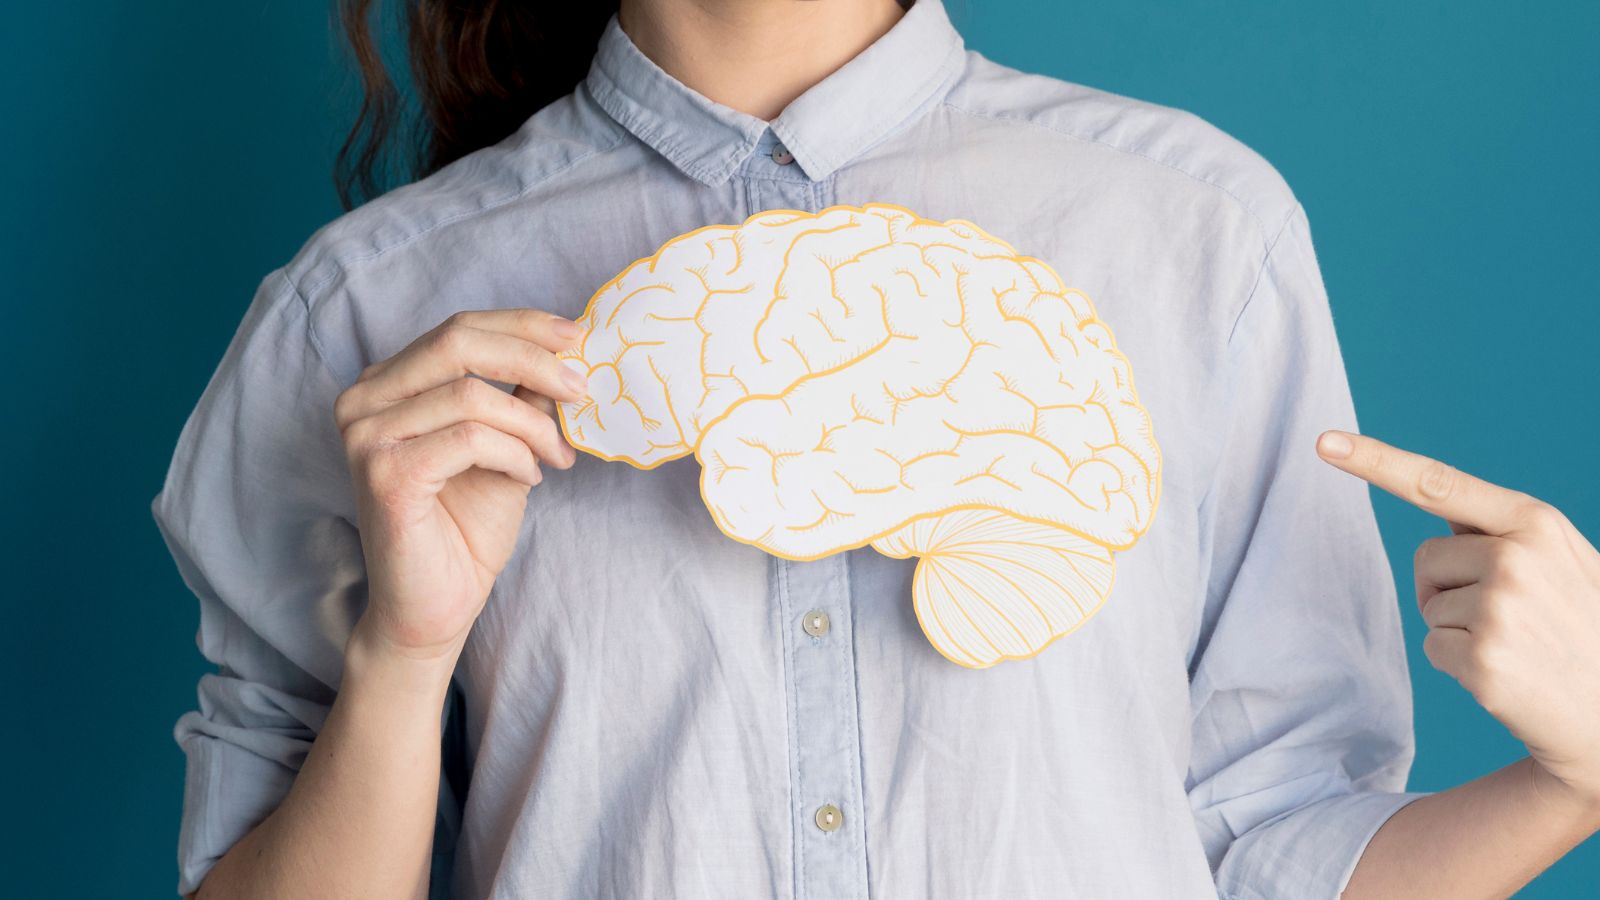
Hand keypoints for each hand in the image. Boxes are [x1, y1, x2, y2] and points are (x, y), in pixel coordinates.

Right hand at [334, 309, 588, 664]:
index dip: (523, 325)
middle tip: (581, 389)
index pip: (458, 328)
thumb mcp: (507, 444)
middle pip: (457, 342)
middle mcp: (364, 400)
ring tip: (556, 457)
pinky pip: (469, 439)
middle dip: (533, 359)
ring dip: (533, 426)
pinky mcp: (384, 474)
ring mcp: (366, 436)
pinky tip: (528, 479)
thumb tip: (567, 349)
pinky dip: (514, 455)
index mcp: (388, 383)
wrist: (435, 607)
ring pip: (472, 396)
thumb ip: (522, 395)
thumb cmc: (466, 528)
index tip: (578, 337)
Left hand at [1317, 430, 1599, 816]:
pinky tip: (1509, 675)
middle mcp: (1516, 558)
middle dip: (1452, 588)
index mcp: (1536, 523)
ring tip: (1520, 647)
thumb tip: (1435, 502)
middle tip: (1513, 619)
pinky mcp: (1483, 659)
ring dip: (1461, 631)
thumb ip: (1502, 532)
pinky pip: (1434, 648)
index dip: (1376, 461)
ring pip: (1430, 607)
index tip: (1325, 443)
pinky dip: (1460, 666)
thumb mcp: (1563, 561)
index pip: (1439, 484)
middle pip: (1425, 558)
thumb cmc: (1586, 630)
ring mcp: (1499, 608)